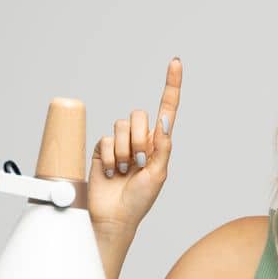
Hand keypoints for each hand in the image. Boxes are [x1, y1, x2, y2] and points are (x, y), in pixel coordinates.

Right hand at [89, 57, 181, 238]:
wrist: (113, 216)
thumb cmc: (139, 200)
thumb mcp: (159, 174)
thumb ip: (162, 147)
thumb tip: (165, 120)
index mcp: (159, 144)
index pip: (167, 109)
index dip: (171, 85)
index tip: (176, 62)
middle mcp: (140, 139)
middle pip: (138, 115)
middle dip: (139, 138)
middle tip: (139, 162)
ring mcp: (120, 143)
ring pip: (121, 125)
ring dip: (123, 151)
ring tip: (124, 170)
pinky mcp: (102, 148)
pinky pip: (105, 139)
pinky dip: (109, 157)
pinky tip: (110, 173)